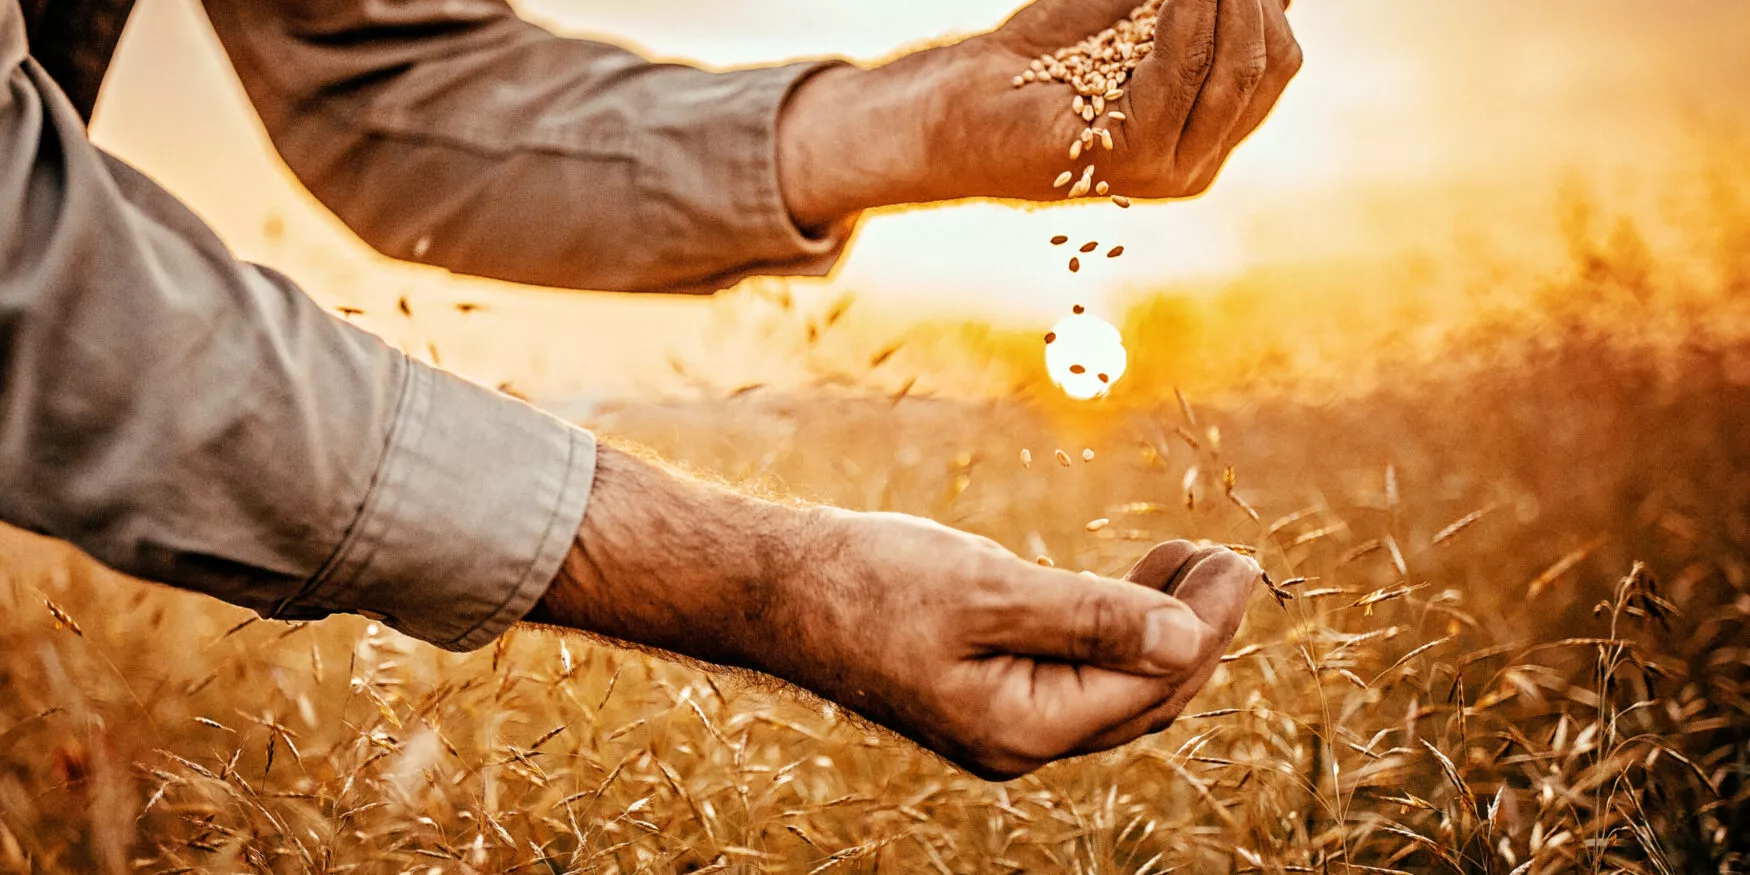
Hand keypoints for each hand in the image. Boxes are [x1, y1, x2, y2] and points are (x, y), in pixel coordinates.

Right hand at [761, 514, 1258, 778]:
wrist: (773, 586)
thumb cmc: (867, 582)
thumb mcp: (987, 590)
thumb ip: (1091, 615)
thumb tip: (1186, 638)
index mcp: (1020, 727)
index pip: (1148, 684)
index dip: (1206, 624)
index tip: (1239, 559)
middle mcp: (1018, 738)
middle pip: (1142, 695)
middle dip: (1196, 629)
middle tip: (1230, 557)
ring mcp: (1000, 716)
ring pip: (1113, 682)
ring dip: (1160, 624)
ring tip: (1191, 558)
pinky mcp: (986, 686)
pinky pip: (1078, 667)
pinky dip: (1114, 623)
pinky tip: (1130, 579)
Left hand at [778, 0, 1301, 225]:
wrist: (958, 108)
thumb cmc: (1035, 60)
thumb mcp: (1127, 18)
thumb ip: (1187, 0)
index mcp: (1203, 137)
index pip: (1274, 67)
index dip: (1271, 4)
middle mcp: (1194, 163)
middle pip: (1264, 69)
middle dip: (1256, 0)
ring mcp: (1166, 168)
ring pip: (1234, 71)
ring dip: (1229, 1)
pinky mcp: (1130, 158)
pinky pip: (1180, 72)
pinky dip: (1186, 15)